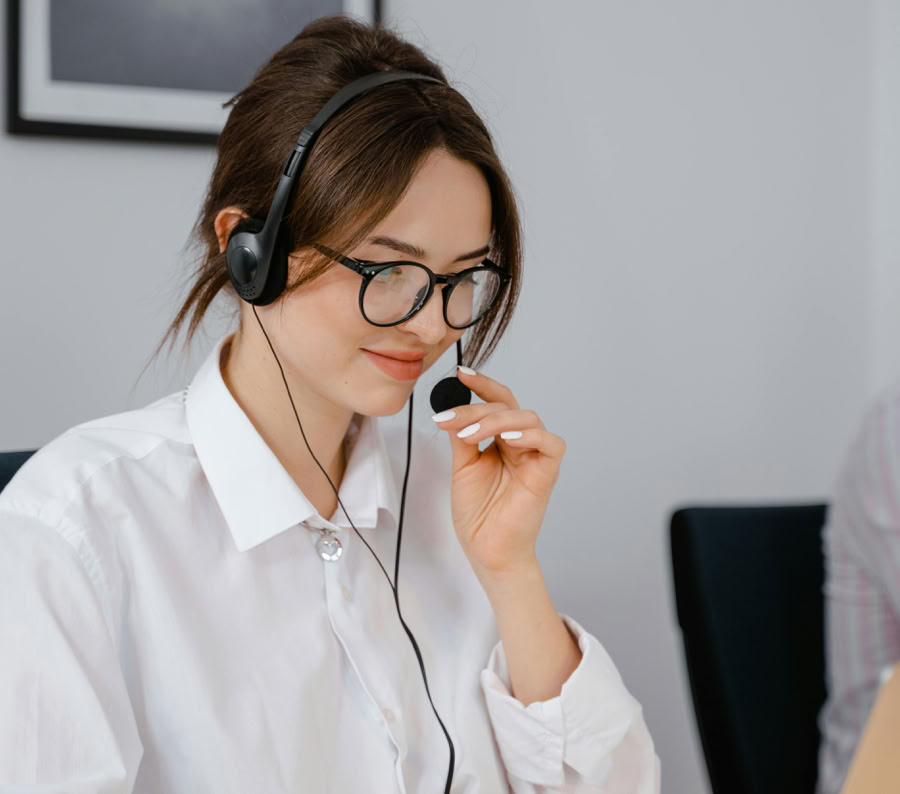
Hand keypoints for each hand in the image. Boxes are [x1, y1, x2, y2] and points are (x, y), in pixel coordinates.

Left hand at [431, 367, 565, 577]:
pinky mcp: (547, 471)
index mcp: (502, 439)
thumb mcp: (462, 467)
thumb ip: (462, 436)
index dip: (482, 385)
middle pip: (509, 405)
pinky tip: (505, 439)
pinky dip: (529, 435)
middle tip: (450, 420)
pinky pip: (550, 442)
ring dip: (495, 420)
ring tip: (469, 437)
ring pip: (527, 417)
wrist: (487, 549)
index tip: (460, 373)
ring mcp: (535, 455)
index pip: (497, 402)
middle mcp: (520, 443)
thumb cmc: (478, 513)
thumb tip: (452, 409)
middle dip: (477, 407)